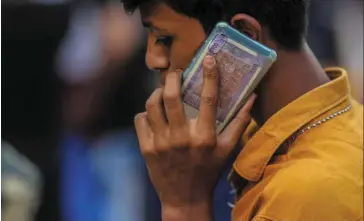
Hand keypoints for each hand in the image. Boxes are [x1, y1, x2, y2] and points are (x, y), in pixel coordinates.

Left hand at [134, 56, 255, 219]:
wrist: (184, 199)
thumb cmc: (208, 172)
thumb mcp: (227, 150)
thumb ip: (240, 123)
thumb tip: (250, 97)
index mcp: (205, 137)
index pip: (208, 99)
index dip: (210, 76)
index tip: (209, 59)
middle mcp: (181, 138)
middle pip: (172, 96)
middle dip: (173, 77)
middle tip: (176, 73)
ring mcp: (161, 143)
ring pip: (152, 105)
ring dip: (157, 92)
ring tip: (163, 91)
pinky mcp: (146, 148)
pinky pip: (140, 119)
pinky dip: (146, 112)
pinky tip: (154, 114)